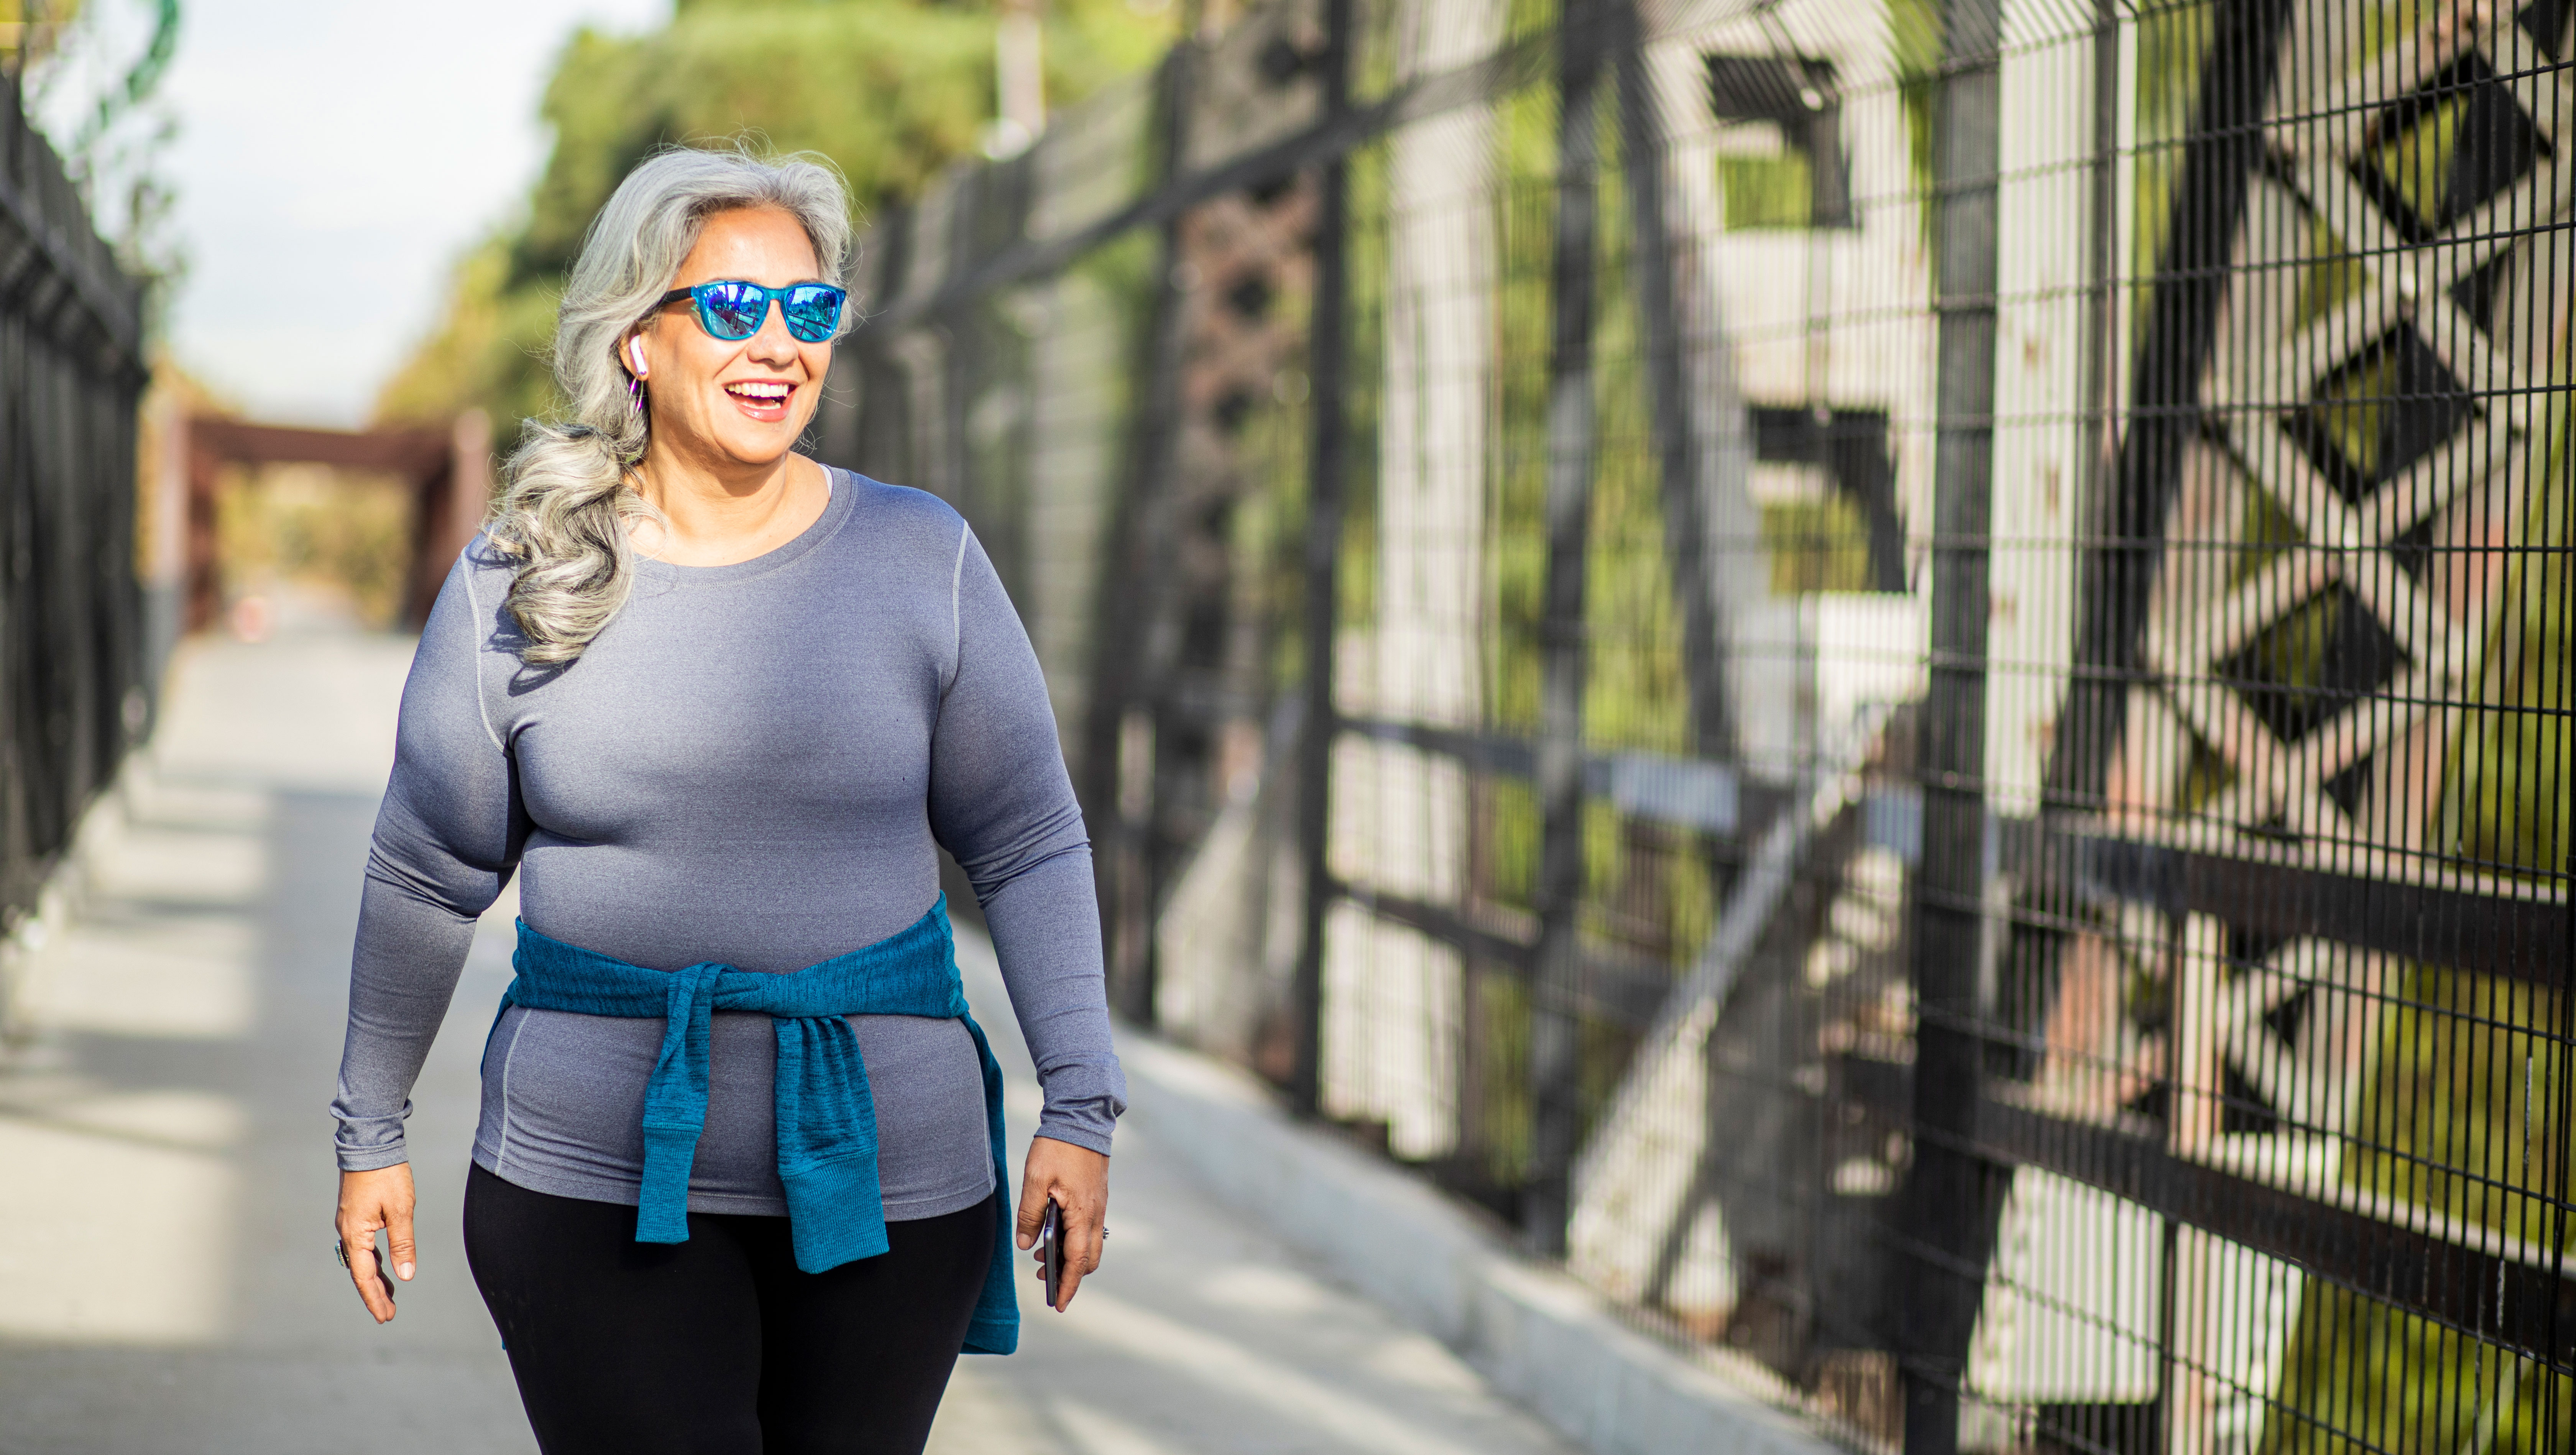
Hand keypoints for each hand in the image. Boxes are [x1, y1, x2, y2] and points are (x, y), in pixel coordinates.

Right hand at [336, 1164, 416, 1323]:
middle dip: (374, 1294)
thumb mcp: (401, 1210)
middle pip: (360, 1271)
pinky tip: (384, 1267)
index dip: (374, 1297)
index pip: (364, 1275)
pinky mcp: (355, 1216)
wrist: (369, 1145)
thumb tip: (406, 1275)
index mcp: (355, 1234)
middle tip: (388, 1314)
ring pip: (361, 1259)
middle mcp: (347, 1232)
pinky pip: (362, 1246)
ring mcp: (349, 1224)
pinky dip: (373, 1261)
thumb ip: (402, 1243)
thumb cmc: (386, 1175)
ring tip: (388, 1297)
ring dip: (374, 1279)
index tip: (385, 1316)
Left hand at [1015, 1136, 1107, 1310]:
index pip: (1077, 1261)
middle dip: (1068, 1276)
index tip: (1058, 1303)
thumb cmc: (1058, 1147)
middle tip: (1044, 1280)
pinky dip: (1072, 1239)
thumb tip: (1024, 1243)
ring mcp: (1098, 1206)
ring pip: (1089, 1244)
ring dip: (1068, 1257)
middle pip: (1088, 1259)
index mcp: (1083, 1214)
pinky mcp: (1095, 1198)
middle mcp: (1096, 1214)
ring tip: (1039, 1256)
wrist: (1081, 1119)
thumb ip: (1029, 1214)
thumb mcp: (1035, 1180)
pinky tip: (1051, 1232)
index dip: (1066, 1285)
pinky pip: (1088, 1229)